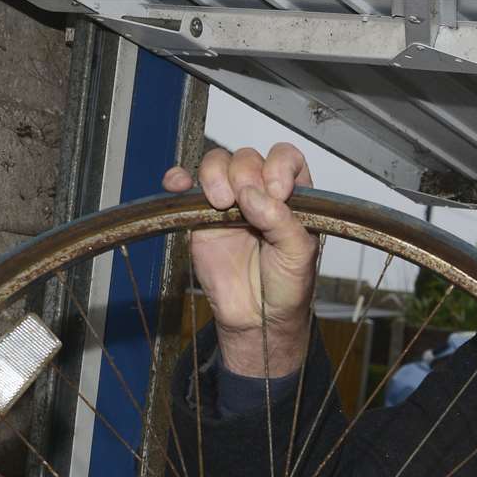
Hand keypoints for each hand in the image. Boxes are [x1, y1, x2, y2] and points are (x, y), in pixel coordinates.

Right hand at [162, 145, 318, 377]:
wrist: (258, 318)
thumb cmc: (286, 285)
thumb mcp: (298, 255)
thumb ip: (282, 221)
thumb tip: (252, 193)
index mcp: (293, 195)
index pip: (286, 158)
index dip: (279, 165)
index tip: (276, 190)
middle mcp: (260, 191)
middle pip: (247, 158)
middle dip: (245, 174)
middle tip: (244, 204)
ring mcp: (229, 201)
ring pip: (217, 164)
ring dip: (215, 175)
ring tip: (221, 204)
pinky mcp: (200, 216)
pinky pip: (185, 187)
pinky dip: (178, 180)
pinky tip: (179, 186)